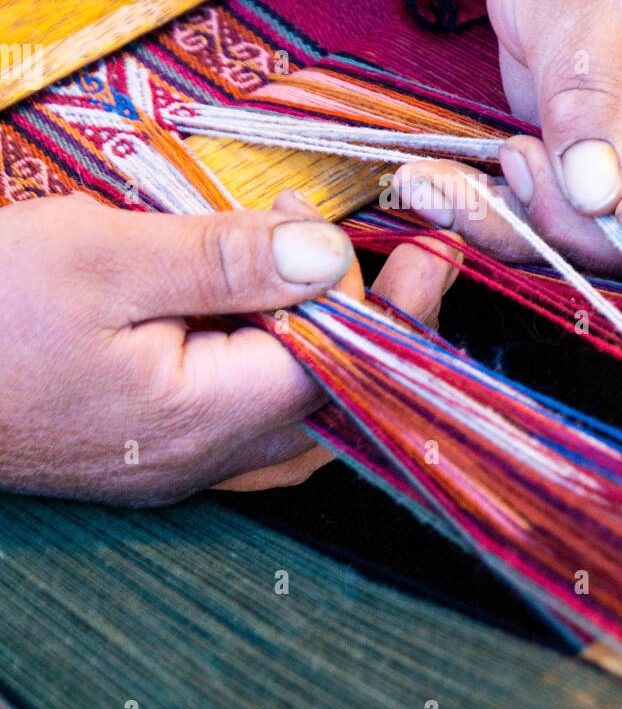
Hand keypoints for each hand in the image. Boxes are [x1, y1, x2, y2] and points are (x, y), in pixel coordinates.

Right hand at [0, 190, 456, 504]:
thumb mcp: (102, 258)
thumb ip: (225, 259)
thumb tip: (329, 253)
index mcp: (201, 416)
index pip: (340, 367)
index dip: (394, 307)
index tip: (433, 246)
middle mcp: (198, 457)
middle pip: (331, 403)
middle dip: (381, 329)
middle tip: (412, 259)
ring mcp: (170, 461)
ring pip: (295, 417)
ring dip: (335, 348)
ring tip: (350, 277)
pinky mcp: (143, 447)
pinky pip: (248, 416)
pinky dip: (282, 363)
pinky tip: (274, 315)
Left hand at [397, 0, 621, 265]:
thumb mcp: (577, 1)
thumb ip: (590, 94)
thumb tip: (597, 194)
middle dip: (593, 230)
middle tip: (520, 166)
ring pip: (612, 239)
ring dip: (533, 226)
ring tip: (470, 171)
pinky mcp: (596, 168)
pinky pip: (562, 217)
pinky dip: (504, 213)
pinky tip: (441, 191)